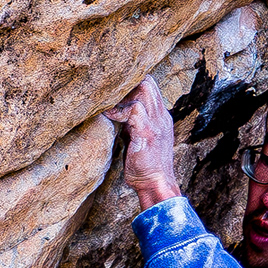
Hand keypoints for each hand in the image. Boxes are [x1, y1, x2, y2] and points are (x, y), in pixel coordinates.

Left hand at [106, 75, 180, 210]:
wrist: (156, 185)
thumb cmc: (143, 166)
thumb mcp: (137, 139)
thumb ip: (131, 124)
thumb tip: (115, 113)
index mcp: (160, 117)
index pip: (149, 86)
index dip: (130, 84)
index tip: (111, 92)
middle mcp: (162, 116)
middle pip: (147, 81)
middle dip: (125, 84)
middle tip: (106, 94)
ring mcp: (157, 123)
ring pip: (143, 88)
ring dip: (122, 94)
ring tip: (106, 103)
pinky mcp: (148, 133)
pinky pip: (135, 109)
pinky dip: (118, 110)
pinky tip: (107, 116)